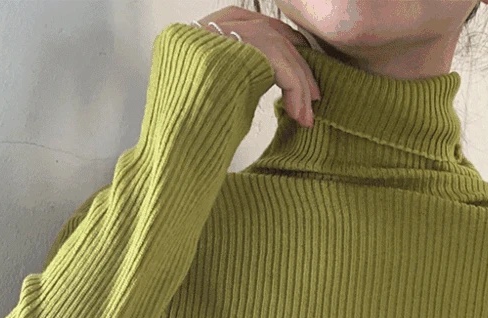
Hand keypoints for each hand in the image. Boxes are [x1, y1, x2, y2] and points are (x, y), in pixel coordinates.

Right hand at [192, 8, 321, 126]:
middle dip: (297, 68)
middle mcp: (218, 24)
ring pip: (280, 49)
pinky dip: (295, 91)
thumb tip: (260, 82)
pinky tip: (298, 114)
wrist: (174, 123)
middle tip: (313, 97)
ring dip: (299, 86)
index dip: (281, 51)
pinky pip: (281, 64)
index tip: (297, 78)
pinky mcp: (243, 47)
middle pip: (272, 35)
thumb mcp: (209, 88)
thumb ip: (231, 74)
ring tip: (306, 117)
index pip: (256, 28)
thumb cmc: (188, 118)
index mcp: (209, 32)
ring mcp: (229, 31)